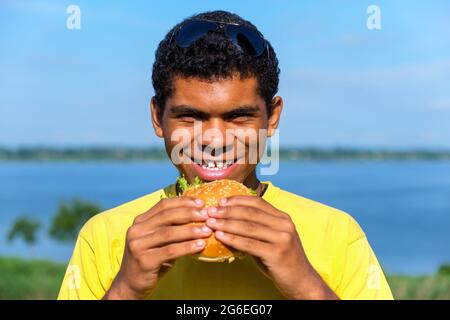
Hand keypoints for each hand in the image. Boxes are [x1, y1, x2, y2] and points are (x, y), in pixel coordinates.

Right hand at [103, 197, 211, 299]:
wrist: (130, 284)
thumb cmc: (150, 259)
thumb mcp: (159, 241)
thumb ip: (172, 228)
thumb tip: (199, 218)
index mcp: (140, 221)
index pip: (163, 205)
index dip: (183, 202)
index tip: (201, 203)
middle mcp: (136, 230)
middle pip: (166, 216)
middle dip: (189, 214)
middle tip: (206, 215)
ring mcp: (138, 245)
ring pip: (168, 233)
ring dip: (190, 230)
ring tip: (207, 231)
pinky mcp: (144, 260)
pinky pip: (170, 251)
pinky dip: (187, 247)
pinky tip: (199, 246)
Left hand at [206, 196, 337, 299]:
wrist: (302, 281)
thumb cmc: (282, 261)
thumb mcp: (271, 240)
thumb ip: (255, 229)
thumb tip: (228, 221)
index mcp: (283, 218)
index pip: (257, 202)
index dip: (237, 200)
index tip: (221, 201)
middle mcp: (284, 225)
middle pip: (250, 212)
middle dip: (227, 211)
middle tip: (210, 211)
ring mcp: (282, 238)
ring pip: (248, 227)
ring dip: (226, 223)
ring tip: (211, 222)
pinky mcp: (277, 253)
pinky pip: (249, 244)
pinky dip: (232, 239)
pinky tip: (220, 236)